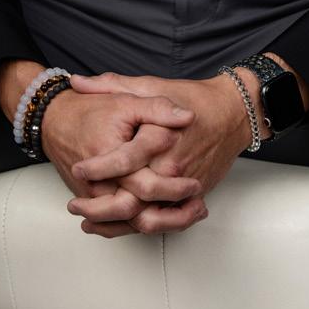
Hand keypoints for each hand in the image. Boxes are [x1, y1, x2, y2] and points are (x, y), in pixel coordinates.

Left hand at [66, 71, 248, 233]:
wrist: (233, 113)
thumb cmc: (193, 97)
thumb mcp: (150, 85)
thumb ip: (112, 85)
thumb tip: (77, 82)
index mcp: (159, 137)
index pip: (123, 161)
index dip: (97, 168)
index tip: (79, 170)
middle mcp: (171, 166)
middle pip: (133, 198)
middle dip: (99, 207)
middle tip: (76, 206)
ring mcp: (183, 185)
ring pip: (147, 217)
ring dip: (117, 225)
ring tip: (91, 222)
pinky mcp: (193, 196)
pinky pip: (167, 221)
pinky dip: (142, 227)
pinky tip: (121, 225)